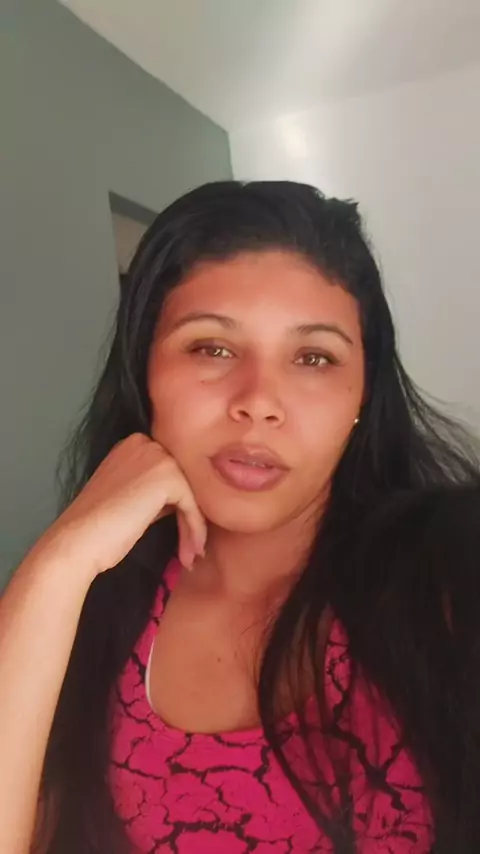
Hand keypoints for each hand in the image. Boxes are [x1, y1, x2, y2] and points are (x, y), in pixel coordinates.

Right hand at [37, 433, 205, 576]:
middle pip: (184, 480)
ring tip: (191, 554)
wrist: (79, 539)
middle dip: (189, 515)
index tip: (181, 532)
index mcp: (133, 445)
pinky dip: (195, 528)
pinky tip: (191, 549)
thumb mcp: (129, 497)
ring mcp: (157, 456)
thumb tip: (184, 500)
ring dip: (194, 527)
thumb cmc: (99, 527)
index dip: (178, 504)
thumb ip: (153, 490)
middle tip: (191, 548)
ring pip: (191, 493)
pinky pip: (193, 504)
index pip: (170, 472)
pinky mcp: (167, 476)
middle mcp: (146, 443)